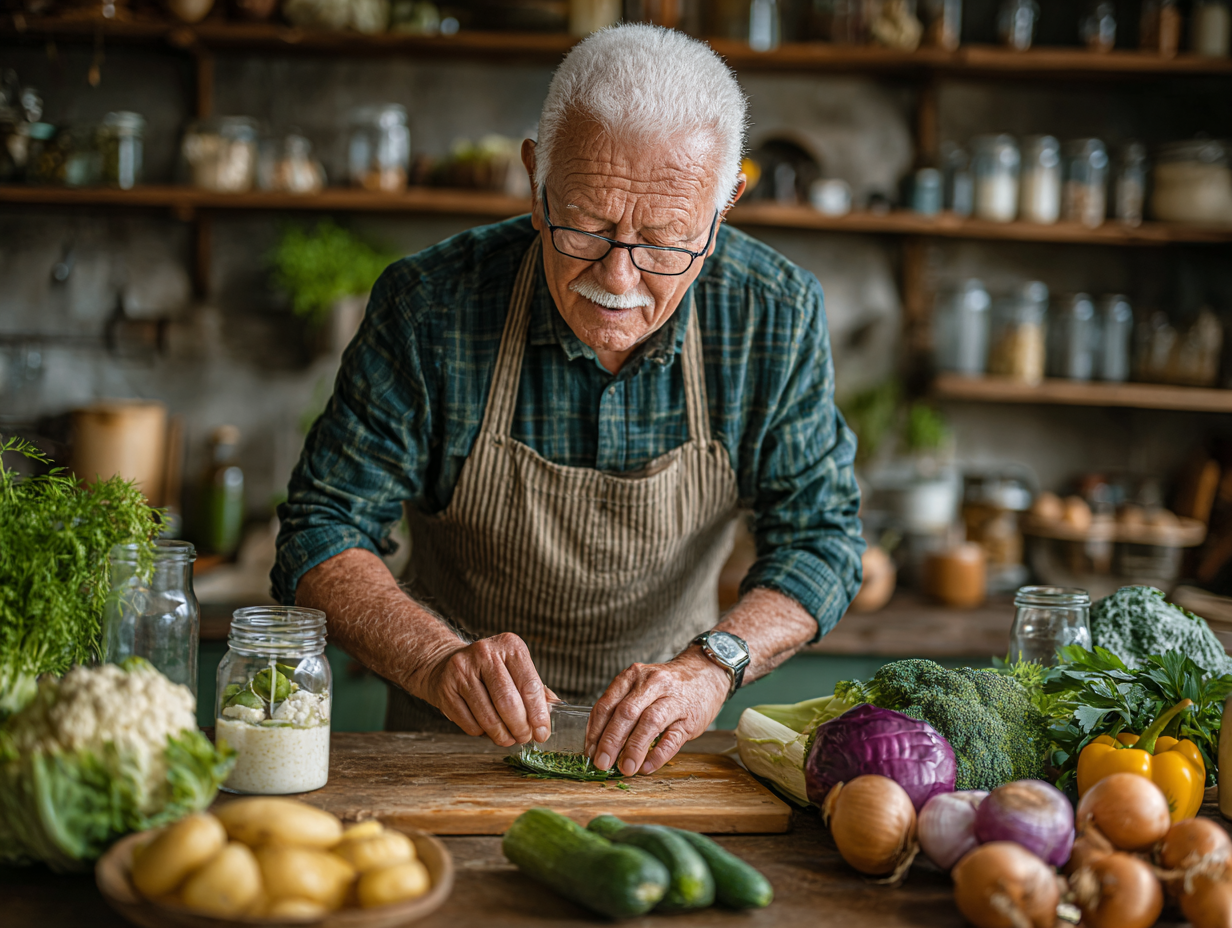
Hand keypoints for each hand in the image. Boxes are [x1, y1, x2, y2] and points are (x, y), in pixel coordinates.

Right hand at [411, 633, 553, 746]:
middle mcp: (485, 653)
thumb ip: (536, 690)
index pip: (529, 685)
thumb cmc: (490, 670)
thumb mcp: (515, 670)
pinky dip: (482, 733)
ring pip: (488, 716)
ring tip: (508, 738)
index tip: (543, 732)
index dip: (539, 714)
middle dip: (520, 727)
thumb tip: (555, 712)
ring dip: (502, 735)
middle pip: (508, 702)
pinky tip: (486, 729)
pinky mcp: (445, 689)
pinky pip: (470, 723)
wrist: (445, 663)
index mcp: (510, 646)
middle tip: (524, 738)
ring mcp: (462, 670)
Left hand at [585, 647, 729, 775]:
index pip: (608, 703)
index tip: (590, 750)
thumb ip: (621, 706)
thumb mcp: (641, 685)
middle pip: (626, 713)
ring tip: (625, 769)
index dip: (596, 729)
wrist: (706, 674)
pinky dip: (658, 755)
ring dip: (634, 749)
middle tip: (601, 763)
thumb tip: (599, 743)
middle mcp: (652, 684)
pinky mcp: (691, 718)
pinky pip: (672, 738)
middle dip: (611, 741)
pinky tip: (647, 767)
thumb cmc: (667, 685)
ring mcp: (673, 700)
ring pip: (649, 723)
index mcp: (634, 676)